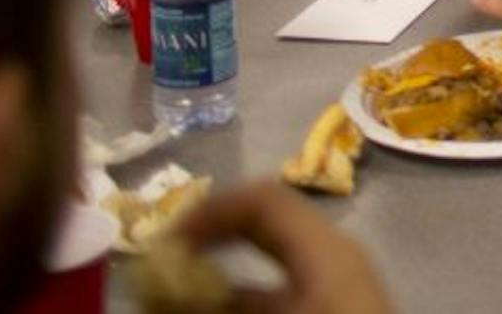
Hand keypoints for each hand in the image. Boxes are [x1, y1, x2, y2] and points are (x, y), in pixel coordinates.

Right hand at [176, 180, 389, 313]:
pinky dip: (246, 296)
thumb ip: (219, 304)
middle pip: (268, 225)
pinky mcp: (338, 306)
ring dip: (224, 274)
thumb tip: (160, 294)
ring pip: (273, 262)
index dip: (209, 210)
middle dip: (212, 238)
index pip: (263, 199)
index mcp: (327, 249)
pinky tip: (215, 308)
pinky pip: (283, 289)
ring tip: (177, 290)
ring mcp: (341, 282)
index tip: (164, 238)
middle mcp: (336, 255)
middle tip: (164, 259)